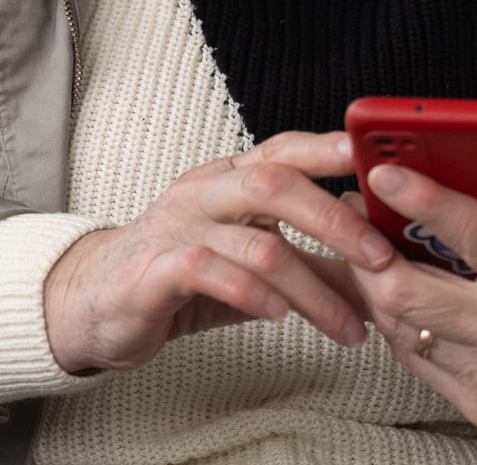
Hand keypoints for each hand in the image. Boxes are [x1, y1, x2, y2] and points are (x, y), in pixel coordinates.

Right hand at [39, 134, 395, 376]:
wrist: (95, 301)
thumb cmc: (180, 276)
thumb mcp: (251, 260)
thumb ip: (309, 258)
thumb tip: (381, 272)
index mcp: (228, 178)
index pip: (284, 150)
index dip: (330, 151)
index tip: (381, 164)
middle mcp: (205, 192)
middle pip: (275, 183)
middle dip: (335, 220)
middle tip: (380, 259)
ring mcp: (178, 227)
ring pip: (255, 241)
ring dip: (311, 287)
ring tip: (345, 326)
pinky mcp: (154, 271)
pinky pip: (208, 270)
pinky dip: (250, 293)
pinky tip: (278, 315)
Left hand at [347, 162, 476, 456]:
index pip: (474, 239)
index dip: (424, 201)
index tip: (385, 172)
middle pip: (408, 293)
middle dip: (369, 250)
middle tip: (356, 212)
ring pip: (401, 328)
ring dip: (376, 285)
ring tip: (369, 247)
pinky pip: (417, 359)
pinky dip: (399, 323)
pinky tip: (400, 292)